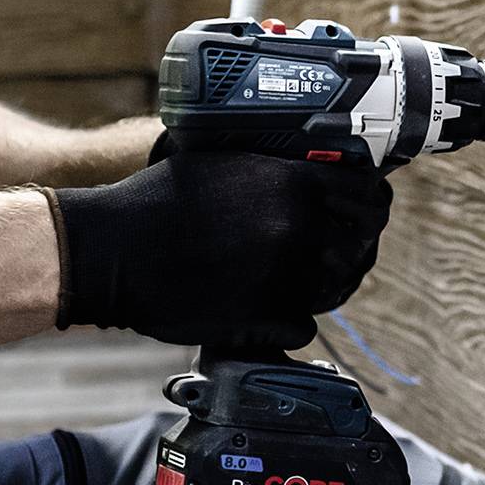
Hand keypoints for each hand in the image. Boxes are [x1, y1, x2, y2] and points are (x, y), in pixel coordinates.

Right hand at [51, 150, 392, 347]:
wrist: (111, 251)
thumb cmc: (158, 200)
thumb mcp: (225, 160)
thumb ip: (279, 166)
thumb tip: (318, 168)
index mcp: (296, 184)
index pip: (372, 197)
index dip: (372, 206)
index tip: (367, 211)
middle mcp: (301, 229)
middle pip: (361, 245)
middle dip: (352, 247)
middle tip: (337, 249)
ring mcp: (288, 277)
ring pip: (337, 288)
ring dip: (324, 284)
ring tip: (298, 278)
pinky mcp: (268, 319)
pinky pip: (305, 325)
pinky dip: (292, 319)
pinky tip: (270, 306)